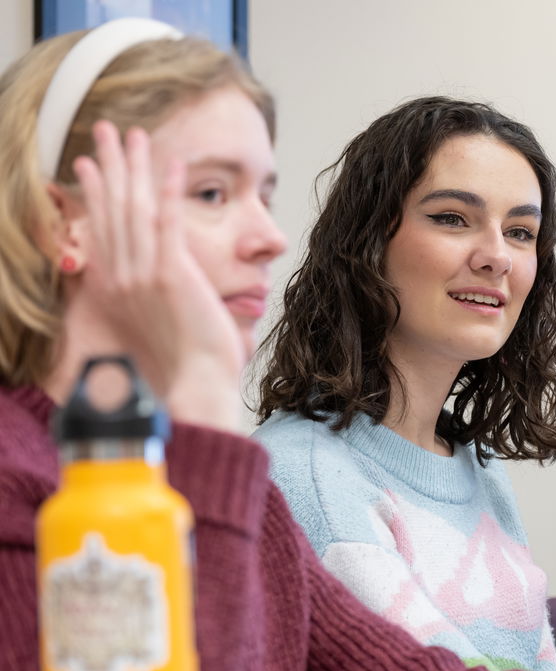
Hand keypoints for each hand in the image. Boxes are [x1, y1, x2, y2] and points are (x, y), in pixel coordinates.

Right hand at [71, 120, 243, 431]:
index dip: (94, 192)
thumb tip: (163, 283)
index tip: (86, 163)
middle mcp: (122, 278)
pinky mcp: (172, 274)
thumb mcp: (158, 322)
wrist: (198, 383)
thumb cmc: (187, 361)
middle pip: (112, 209)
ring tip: (135, 134)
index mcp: (114, 289)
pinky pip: (167, 222)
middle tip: (105, 130)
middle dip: (109, 166)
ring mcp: (144, 274)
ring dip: (135, 166)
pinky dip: (168, 191)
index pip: (100, 228)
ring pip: (135, 208)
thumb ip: (152, 295)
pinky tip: (172, 164)